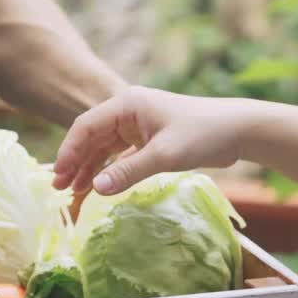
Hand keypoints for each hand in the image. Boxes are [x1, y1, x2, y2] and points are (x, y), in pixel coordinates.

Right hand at [52, 87, 259, 195]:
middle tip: (59, 188)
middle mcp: (127, 112)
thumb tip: (95, 189)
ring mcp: (137, 125)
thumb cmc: (203, 134)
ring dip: (88, 168)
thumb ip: (127, 172)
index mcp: (126, 105)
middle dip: (74, 162)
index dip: (69, 151)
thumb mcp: (164, 155)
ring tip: (73, 192)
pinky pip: (119, 154)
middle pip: (91, 137)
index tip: (59, 176)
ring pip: (103, 147)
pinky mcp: (148, 139)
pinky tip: (98, 186)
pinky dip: (107, 169)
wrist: (239, 131)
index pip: (86, 126)